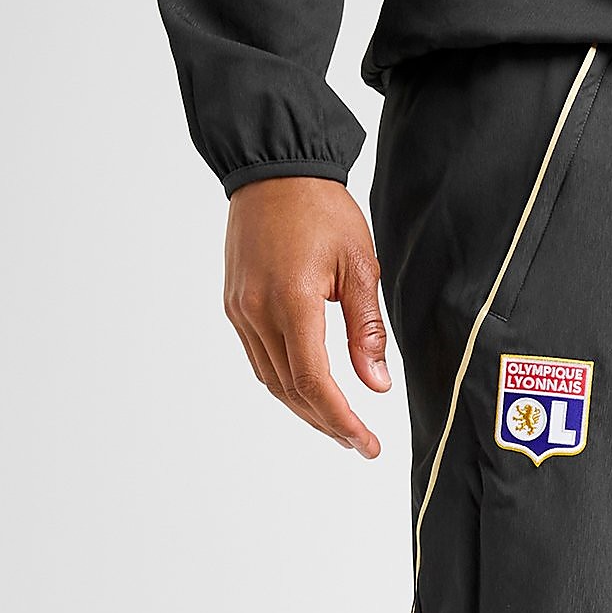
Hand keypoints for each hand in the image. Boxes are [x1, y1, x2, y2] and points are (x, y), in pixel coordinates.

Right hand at [224, 177, 390, 456]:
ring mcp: (240, 310)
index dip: (341, 420)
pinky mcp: (235, 306)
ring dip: (305, 409)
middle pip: (291, 390)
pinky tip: (310, 392)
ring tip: (340, 426)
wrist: (274, 169)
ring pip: (272, 381)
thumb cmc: (321, 210)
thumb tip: (376, 386)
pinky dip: (286, 384)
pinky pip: (260, 360)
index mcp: (291, 301)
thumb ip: (367, 330)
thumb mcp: (360, 266)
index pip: (313, 382)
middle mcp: (257, 311)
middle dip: (327, 423)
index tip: (366, 443)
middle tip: (360, 443)